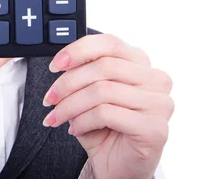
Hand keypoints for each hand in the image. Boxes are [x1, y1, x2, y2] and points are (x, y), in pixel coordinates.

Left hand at [43, 34, 173, 178]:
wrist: (118, 166)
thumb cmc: (105, 127)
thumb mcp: (91, 93)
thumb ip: (84, 72)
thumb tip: (62, 62)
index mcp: (141, 63)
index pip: (110, 43)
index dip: (78, 50)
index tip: (55, 65)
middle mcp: (156, 80)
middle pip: (103, 67)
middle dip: (68, 83)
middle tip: (49, 98)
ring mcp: (159, 104)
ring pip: (101, 91)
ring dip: (70, 105)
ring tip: (58, 116)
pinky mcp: (154, 128)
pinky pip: (106, 114)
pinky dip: (82, 121)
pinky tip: (75, 129)